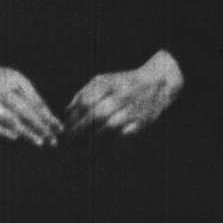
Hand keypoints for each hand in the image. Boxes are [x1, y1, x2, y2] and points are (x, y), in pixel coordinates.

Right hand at [0, 46, 60, 146]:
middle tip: (53, 140)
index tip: (59, 127)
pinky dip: (6, 132)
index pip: (34, 101)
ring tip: (40, 142)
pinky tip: (17, 137)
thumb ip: (30, 94)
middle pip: (25, 112)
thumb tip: (46, 115)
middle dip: (40, 127)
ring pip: (11, 121)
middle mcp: (1, 92)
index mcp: (12, 82)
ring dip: (27, 132)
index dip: (47, 116)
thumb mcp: (16, 78)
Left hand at [64, 50, 184, 137]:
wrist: (157, 84)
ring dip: (92, 137)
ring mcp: (132, 111)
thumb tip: (67, 110)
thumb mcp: (103, 80)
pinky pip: (122, 136)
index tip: (65, 126)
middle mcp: (121, 97)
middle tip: (68, 139)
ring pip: (109, 128)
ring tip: (79, 143)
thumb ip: (84, 92)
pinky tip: (98, 143)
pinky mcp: (141, 125)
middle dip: (80, 129)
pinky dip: (108, 141)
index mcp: (110, 85)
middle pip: (96, 115)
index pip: (87, 102)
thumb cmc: (124, 83)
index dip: (74, 116)